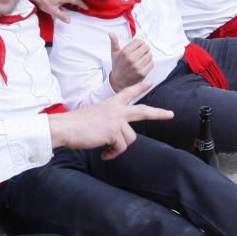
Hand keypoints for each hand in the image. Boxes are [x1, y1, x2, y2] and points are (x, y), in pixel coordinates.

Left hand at [24, 0, 85, 23]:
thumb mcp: (52, 11)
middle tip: (79, 8)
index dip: (83, 5)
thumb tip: (69, 21)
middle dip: (80, 1)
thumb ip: (62, 16)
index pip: (77, 0)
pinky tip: (65, 0)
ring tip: (72, 5)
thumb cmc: (43, 1)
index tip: (86, 8)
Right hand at [48, 81, 172, 159]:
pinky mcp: (114, 132)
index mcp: (111, 104)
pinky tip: (104, 154)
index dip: (140, 87)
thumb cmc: (76, 124)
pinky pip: (121, 148)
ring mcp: (116, 120)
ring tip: (107, 149)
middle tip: (171, 114)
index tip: (150, 82)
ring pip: (130, 138)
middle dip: (159, 113)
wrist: (66, 127)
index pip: (128, 92)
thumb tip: (115, 136)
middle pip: (143, 110)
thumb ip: (108, 121)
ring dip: (119, 147)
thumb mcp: (95, 117)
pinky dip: (113, 153)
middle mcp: (116, 110)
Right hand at [108, 33, 152, 92]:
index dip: (140, 43)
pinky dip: (150, 62)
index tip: (138, 45)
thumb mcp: (114, 54)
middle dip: (144, 48)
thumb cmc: (117, 67)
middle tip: (141, 51)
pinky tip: (144, 63)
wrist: (118, 82)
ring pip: (149, 55)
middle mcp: (131, 59)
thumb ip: (114, 43)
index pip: (139, 41)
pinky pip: (151, 63)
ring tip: (143, 57)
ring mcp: (137, 67)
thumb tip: (111, 34)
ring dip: (148, 55)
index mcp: (125, 52)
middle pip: (146, 47)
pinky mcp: (142, 73)